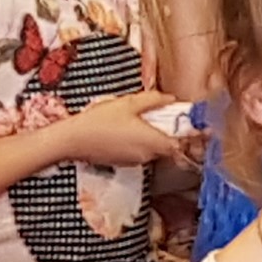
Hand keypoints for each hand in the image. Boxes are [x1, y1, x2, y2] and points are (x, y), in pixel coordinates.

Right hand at [56, 91, 184, 168]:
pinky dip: (138, 143)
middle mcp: (147, 155)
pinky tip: (124, 130)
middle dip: (165, 132)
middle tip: (157, 115)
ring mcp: (134, 161)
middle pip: (166, 147)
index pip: (180, 146)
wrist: (74, 140)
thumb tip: (171, 99)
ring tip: (136, 120)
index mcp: (152, 141)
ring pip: (152, 149)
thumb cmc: (100, 121)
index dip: (186, 137)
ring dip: (150, 137)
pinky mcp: (123, 163)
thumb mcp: (128, 103)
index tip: (186, 126)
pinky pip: (139, 153)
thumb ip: (153, 100)